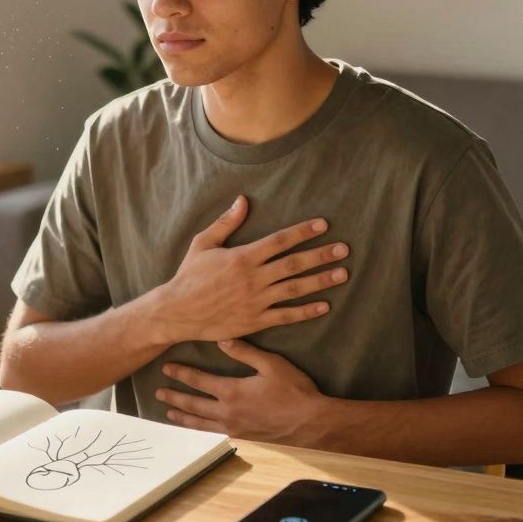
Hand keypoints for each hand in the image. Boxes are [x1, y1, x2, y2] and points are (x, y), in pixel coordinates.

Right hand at [151, 195, 349, 343]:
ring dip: (321, 281)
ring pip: (295, 289)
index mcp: (242, 257)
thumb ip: (226, 222)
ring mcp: (256, 301)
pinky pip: (286, 316)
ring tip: (342, 273)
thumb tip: (243, 200)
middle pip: (294, 264)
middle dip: (321, 255)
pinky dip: (306, 311)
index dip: (303, 232)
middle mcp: (253, 278)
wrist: (178, 311)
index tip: (323, 225)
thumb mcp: (203, 243)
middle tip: (344, 249)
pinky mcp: (255, 321)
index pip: (280, 241)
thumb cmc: (189, 275)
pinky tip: (324, 306)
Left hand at [156, 339, 325, 443]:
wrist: (311, 424)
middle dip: (174, 396)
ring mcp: (234, 428)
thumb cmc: (294, 391)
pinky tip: (197, 430)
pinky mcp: (243, 438)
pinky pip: (214, 434)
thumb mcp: (271, 364)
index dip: (181, 374)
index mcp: (232, 392)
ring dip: (182, 417)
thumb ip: (245, 352)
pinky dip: (201, 431)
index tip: (166, 368)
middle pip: (193, 404)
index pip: (199, 381)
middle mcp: (227, 412)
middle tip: (158, 392)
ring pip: (200, 424)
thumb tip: (221, 338)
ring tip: (169, 412)